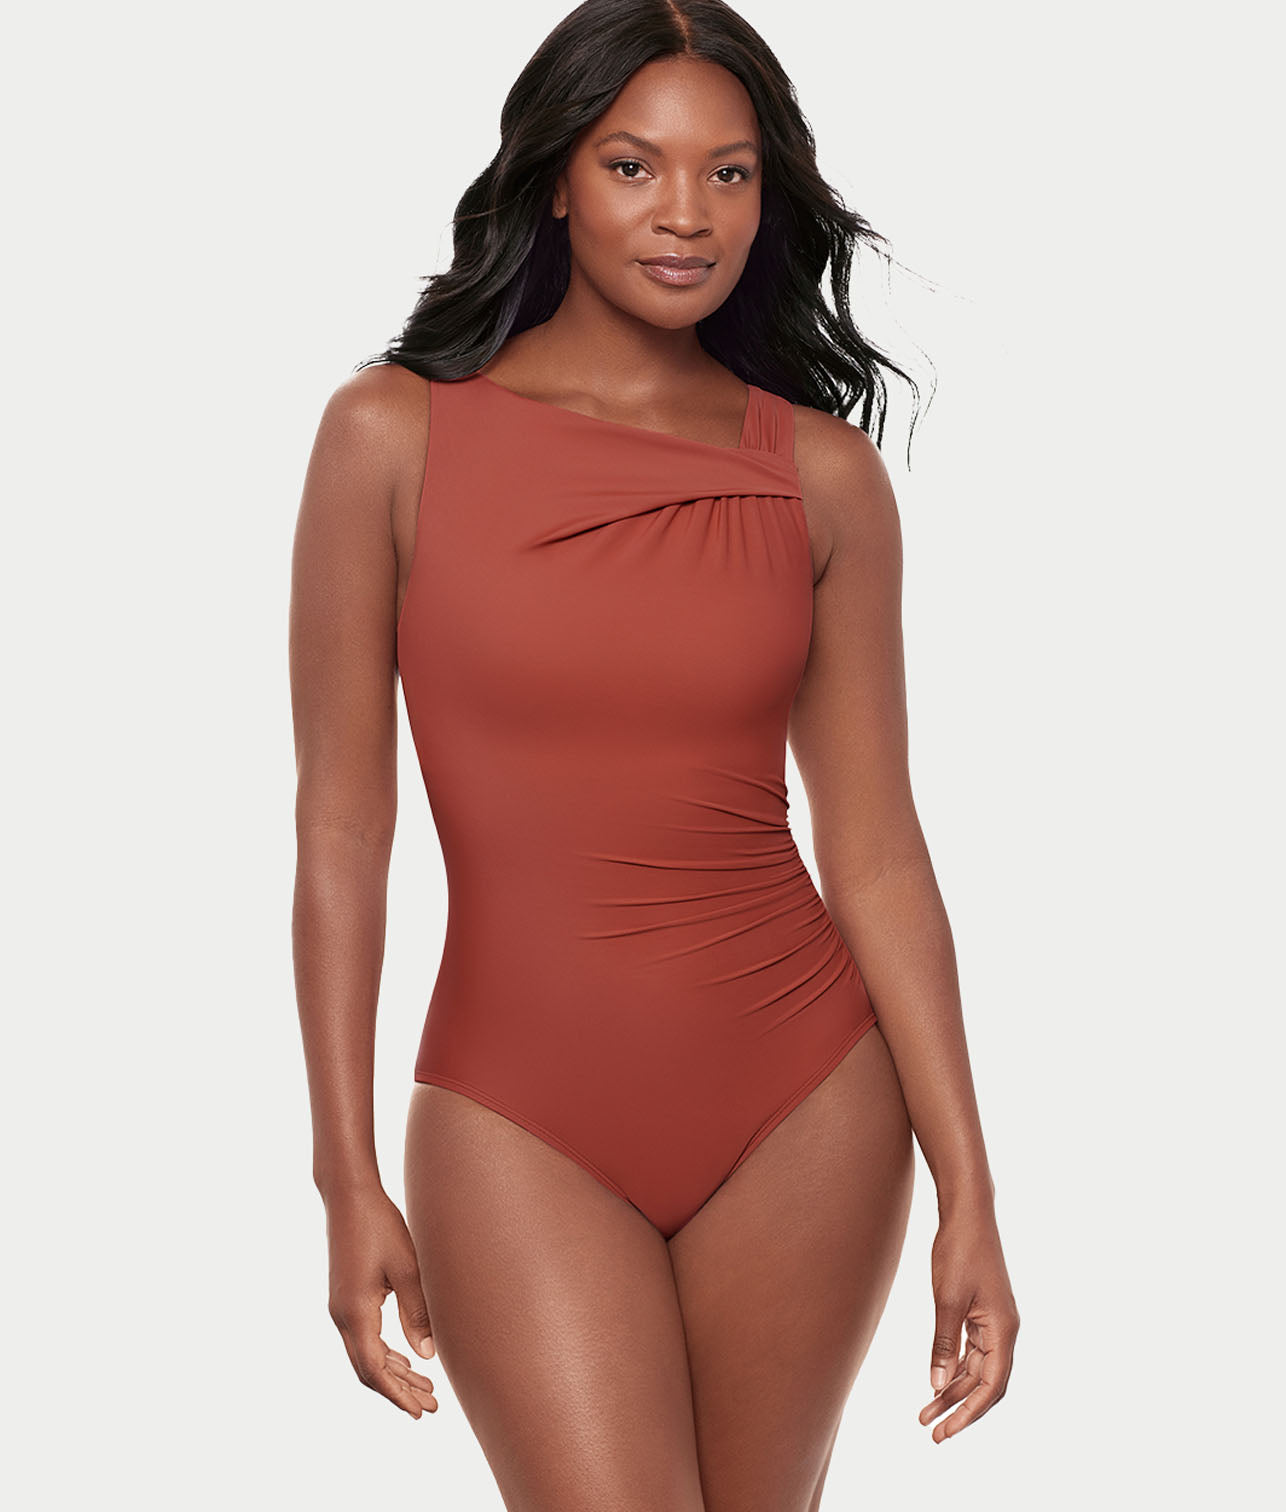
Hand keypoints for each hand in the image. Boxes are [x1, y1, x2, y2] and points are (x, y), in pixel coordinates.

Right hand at [324, 1185, 438, 1418]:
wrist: (349, 1197)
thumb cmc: (380, 1225)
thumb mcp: (407, 1267)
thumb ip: (417, 1312)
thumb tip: (428, 1356)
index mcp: (355, 1312)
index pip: (374, 1370)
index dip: (397, 1394)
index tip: (420, 1412)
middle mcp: (342, 1316)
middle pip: (369, 1369)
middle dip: (399, 1389)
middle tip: (432, 1404)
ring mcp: (340, 1308)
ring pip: (365, 1355)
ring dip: (393, 1373)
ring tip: (425, 1386)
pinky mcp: (345, 1298)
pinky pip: (363, 1339)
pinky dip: (385, 1354)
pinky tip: (405, 1358)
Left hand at [918, 1204, 1018, 1441]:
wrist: (967, 1214)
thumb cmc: (959, 1251)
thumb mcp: (947, 1299)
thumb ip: (943, 1343)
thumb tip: (936, 1384)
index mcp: (1004, 1329)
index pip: (992, 1384)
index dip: (970, 1411)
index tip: (947, 1430)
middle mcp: (1004, 1330)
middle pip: (985, 1381)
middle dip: (958, 1407)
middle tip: (931, 1431)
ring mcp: (993, 1322)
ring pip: (976, 1368)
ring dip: (952, 1390)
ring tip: (925, 1412)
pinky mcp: (981, 1313)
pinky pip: (970, 1351)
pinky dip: (954, 1368)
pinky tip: (935, 1383)